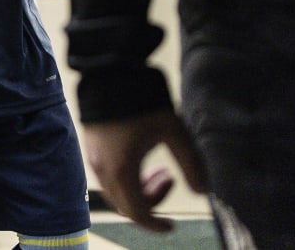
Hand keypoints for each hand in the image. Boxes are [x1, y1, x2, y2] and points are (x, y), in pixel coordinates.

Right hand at [83, 110, 207, 231]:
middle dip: (151, 201)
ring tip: (158, 167)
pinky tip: (141, 156)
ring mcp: (94, 158)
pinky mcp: (92, 146)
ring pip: (116, 190)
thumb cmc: (142, 101)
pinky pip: (108, 175)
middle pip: (126, 204)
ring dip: (139, 189)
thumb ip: (190, 163)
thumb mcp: (173, 131)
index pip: (137, 213)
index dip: (155, 225)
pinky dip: (126, 177)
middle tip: (169, 179)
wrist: (110, 70)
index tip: (172, 225)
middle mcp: (102, 169)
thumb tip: (203, 190)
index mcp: (121, 170)